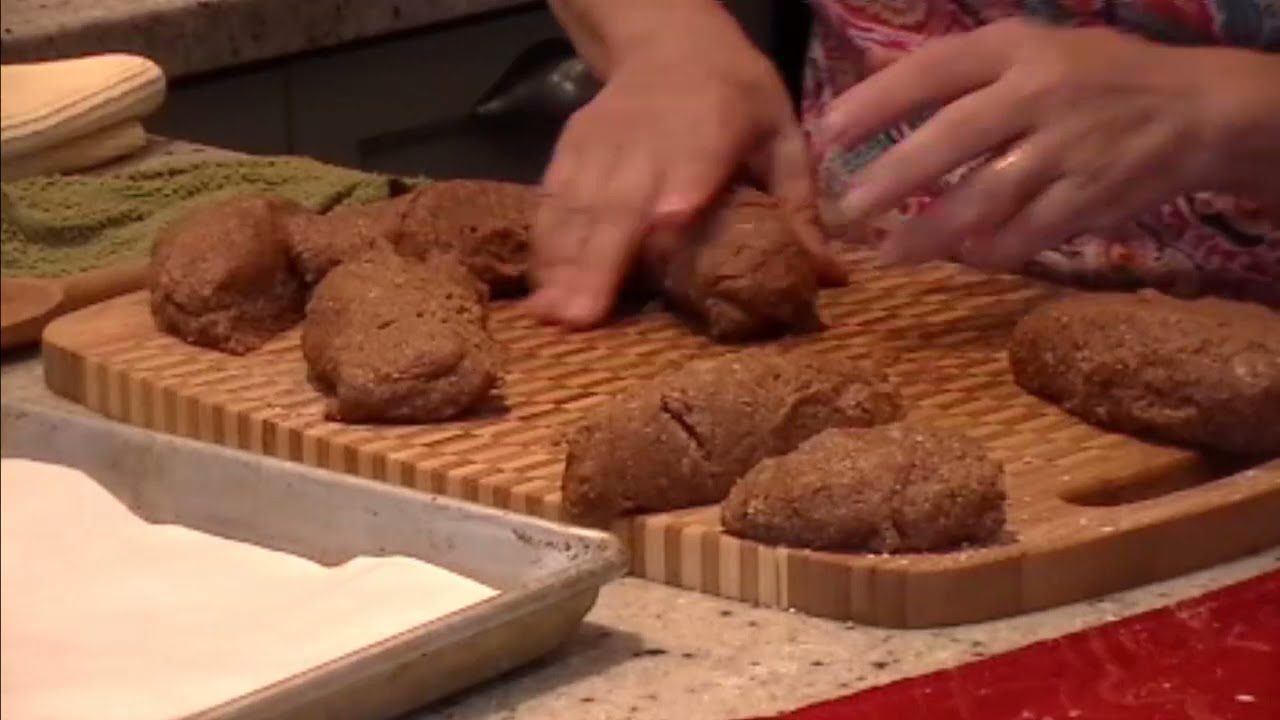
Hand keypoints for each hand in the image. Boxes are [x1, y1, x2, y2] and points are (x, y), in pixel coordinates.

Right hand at [529, 47, 843, 328]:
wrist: (668, 36)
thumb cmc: (736, 92)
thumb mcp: (781, 135)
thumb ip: (798, 205)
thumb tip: (828, 276)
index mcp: (709, 131)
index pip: (684, 182)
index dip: (668, 222)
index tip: (656, 269)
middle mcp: (647, 140)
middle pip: (617, 205)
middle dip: (596, 263)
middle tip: (579, 320)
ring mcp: (601, 144)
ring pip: (577, 206)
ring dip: (562, 263)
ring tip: (551, 317)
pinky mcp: (571, 148)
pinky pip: (554, 199)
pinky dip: (545, 242)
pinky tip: (539, 288)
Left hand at [819, 19, 1274, 270]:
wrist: (1196, 109)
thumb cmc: (1095, 76)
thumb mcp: (1032, 46)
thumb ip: (960, 65)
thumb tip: (873, 75)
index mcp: (1017, 49)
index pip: (931, 71)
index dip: (873, 104)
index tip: (825, 136)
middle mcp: (1039, 94)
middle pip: (950, 139)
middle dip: (890, 180)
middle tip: (844, 212)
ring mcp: (1066, 149)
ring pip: (985, 198)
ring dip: (930, 233)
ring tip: (888, 254)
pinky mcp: (1090, 198)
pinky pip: (1027, 235)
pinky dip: (990, 252)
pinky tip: (962, 260)